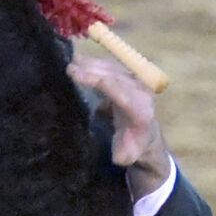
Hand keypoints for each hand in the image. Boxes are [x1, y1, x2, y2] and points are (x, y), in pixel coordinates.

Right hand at [71, 52, 172, 199]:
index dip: (95, 79)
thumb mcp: (127, 155)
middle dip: (90, 69)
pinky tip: (81, 60)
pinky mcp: (132, 77)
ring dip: (92, 63)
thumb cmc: (133, 147)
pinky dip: (96, 62)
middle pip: (114, 74)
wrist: (147, 137)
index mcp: (140, 110)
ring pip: (113, 67)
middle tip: (68, 67)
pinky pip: (113, 66)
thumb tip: (116, 156)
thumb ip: (123, 154)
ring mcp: (138, 82)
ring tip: (71, 61)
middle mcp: (141, 91)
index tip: (74, 74)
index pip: (117, 89)